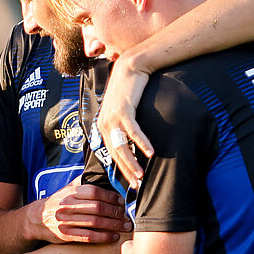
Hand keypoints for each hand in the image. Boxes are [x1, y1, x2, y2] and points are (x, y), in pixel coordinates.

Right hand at [25, 182, 129, 244]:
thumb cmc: (58, 202)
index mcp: (71, 192)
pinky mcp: (66, 235)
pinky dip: (103, 237)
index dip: (111, 196)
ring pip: (95, 222)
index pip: (95, 192)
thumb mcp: (68, 189)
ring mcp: (66, 221)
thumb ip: (84, 182)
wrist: (37, 218)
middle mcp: (68, 205)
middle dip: (116, 212)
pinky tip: (113, 237)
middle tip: (127, 216)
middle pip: (97, 208)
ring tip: (125, 226)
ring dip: (113, 225)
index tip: (122, 201)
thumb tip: (103, 171)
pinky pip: (88, 236)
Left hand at [97, 61, 151, 188]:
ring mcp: (112, 117)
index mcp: (103, 126)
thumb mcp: (123, 111)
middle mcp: (104, 124)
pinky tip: (150, 153)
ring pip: (122, 146)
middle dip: (126, 171)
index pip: (112, 153)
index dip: (121, 169)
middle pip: (116, 154)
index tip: (131, 181)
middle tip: (136, 185)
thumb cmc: (130, 90)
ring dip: (132, 163)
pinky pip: (133, 131)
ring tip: (141, 176)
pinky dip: (142, 143)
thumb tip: (132, 143)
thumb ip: (124, 126)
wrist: (131, 67)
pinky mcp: (123, 110)